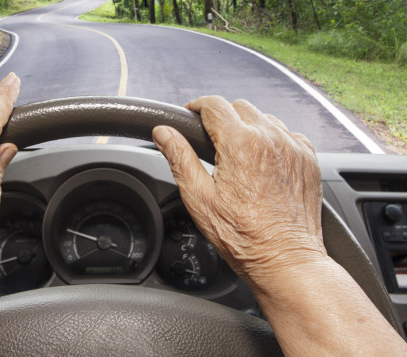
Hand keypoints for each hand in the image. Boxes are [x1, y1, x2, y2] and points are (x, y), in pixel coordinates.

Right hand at [152, 96, 326, 288]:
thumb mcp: (199, 197)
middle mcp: (270, 138)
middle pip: (240, 107)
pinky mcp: (308, 159)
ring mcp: (293, 147)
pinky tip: (262, 164)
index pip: (214, 105)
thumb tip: (163, 133)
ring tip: (237, 156)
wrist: (284, 258)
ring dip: (248, 128)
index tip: (190, 115)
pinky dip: (273, 141)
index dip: (196, 107)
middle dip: (222, 118)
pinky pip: (287, 135)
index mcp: (240, 144)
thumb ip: (179, 158)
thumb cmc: (242, 236)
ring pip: (265, 119)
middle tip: (211, 143)